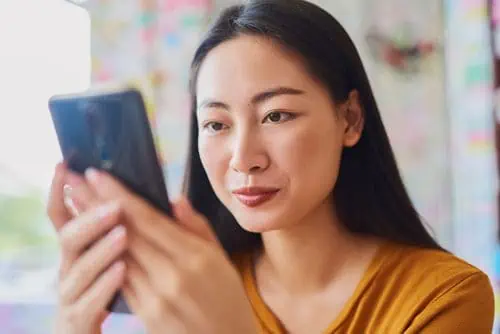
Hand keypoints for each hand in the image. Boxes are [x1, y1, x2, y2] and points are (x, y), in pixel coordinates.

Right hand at [47, 164, 126, 333]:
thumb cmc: (107, 290)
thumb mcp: (113, 256)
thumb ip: (118, 229)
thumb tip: (123, 196)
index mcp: (77, 249)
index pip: (61, 215)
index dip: (59, 191)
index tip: (64, 166)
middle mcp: (68, 267)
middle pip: (69, 237)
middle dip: (89, 218)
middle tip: (115, 204)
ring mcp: (70, 294)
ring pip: (78, 269)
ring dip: (100, 249)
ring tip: (123, 233)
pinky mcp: (76, 321)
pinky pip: (86, 303)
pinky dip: (104, 285)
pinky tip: (122, 271)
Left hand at [78, 168, 257, 333]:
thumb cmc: (229, 298)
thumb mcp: (223, 259)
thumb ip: (197, 228)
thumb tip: (175, 200)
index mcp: (195, 256)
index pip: (148, 219)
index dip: (118, 195)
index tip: (97, 175)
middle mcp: (173, 275)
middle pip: (126, 233)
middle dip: (96, 205)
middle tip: (74, 181)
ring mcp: (156, 297)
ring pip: (118, 256)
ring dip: (93, 228)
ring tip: (75, 206)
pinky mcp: (146, 315)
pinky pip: (121, 280)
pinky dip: (106, 258)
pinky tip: (92, 241)